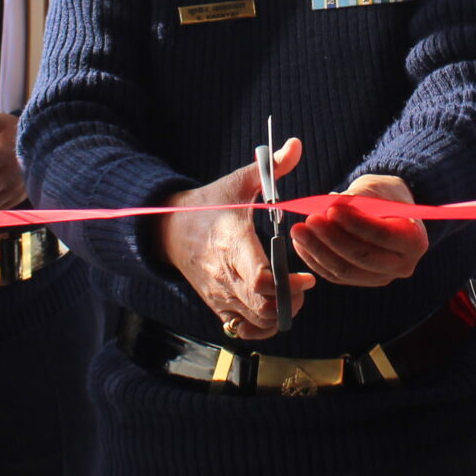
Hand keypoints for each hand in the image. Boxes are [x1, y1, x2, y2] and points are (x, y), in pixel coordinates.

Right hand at [156, 138, 313, 339]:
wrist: (170, 228)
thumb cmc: (210, 204)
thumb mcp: (239, 182)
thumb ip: (272, 167)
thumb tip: (297, 145)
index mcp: (233, 244)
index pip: (260, 280)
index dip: (288, 285)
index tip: (305, 276)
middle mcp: (225, 275)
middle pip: (263, 308)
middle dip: (290, 302)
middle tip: (303, 284)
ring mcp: (219, 294)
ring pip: (256, 323)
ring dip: (279, 315)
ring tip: (290, 295)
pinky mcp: (216, 306)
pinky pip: (242, 330)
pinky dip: (261, 327)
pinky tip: (271, 308)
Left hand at [291, 173, 429, 287]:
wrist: (388, 210)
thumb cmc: (383, 195)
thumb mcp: (375, 189)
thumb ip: (357, 200)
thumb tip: (330, 210)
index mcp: (414, 240)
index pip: (383, 235)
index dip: (355, 224)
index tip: (331, 210)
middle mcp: (402, 265)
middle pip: (363, 257)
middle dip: (332, 239)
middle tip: (310, 220)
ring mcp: (381, 277)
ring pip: (345, 271)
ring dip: (318, 251)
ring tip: (299, 230)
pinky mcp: (361, 281)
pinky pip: (335, 276)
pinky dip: (315, 260)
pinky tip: (300, 244)